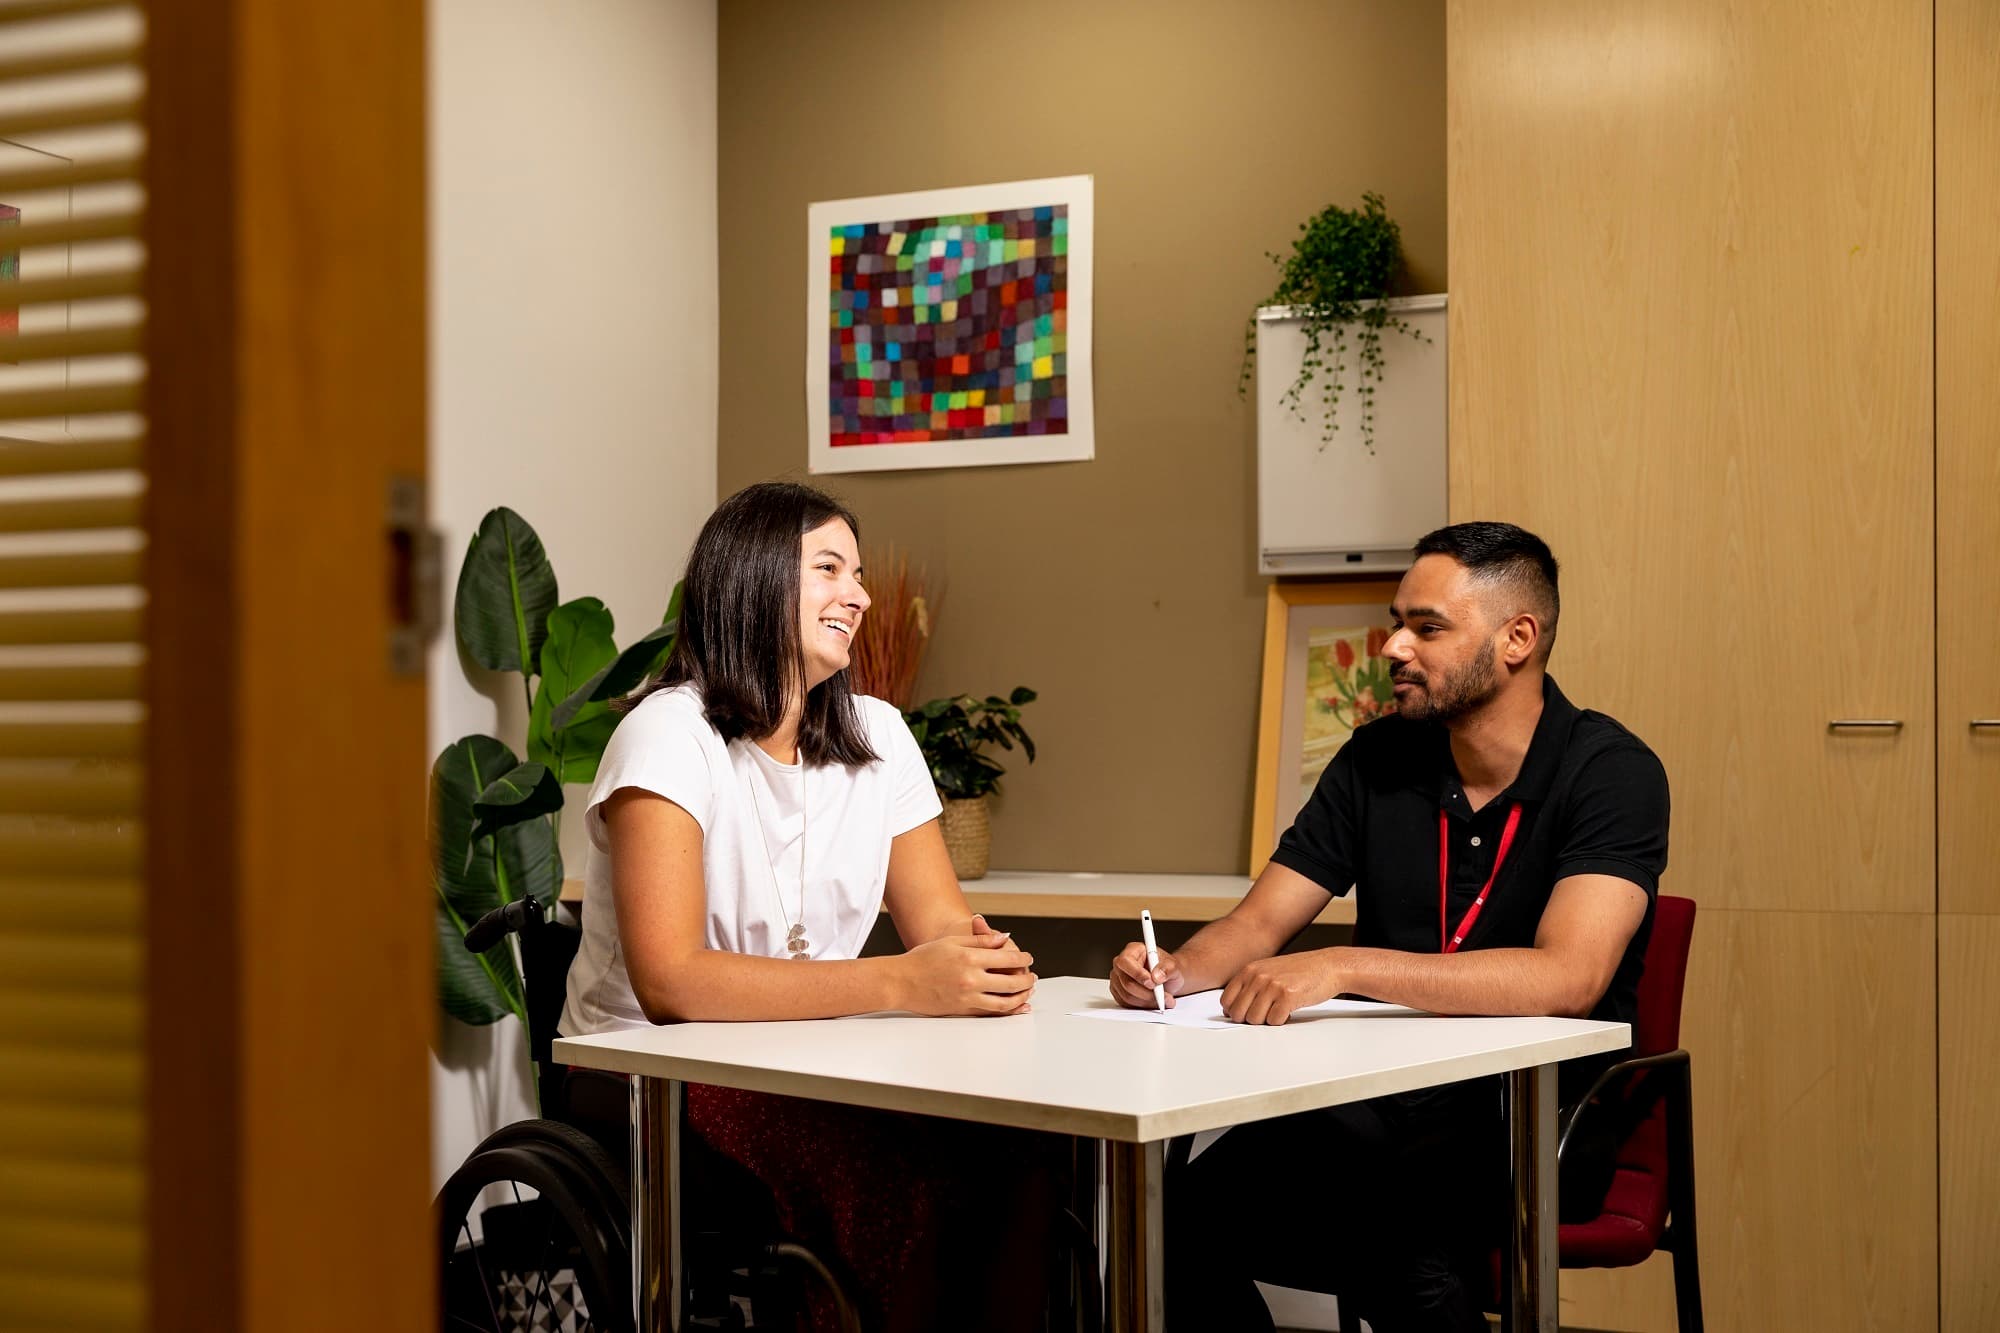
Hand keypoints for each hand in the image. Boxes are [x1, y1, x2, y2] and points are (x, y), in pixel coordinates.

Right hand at [897, 931, 1035, 1016]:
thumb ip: (981, 940)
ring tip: (1027, 992)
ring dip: (1021, 997)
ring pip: (1005, 1001)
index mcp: (970, 957)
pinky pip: (991, 1013)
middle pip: (1012, 981)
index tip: (1028, 958)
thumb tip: (1004, 938)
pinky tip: (1016, 1007)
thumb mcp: (952, 942)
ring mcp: (968, 997)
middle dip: (1027, 979)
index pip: (1008, 957)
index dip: (1023, 958)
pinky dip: (1008, 1011)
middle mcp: (971, 978)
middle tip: (1033, 977)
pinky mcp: (963, 1010)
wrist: (901, 981)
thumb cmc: (923, 959)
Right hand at [1109, 941, 1184, 1009]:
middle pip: (1127, 982)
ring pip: (1128, 996)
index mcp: (1132, 950)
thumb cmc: (1167, 969)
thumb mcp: (1173, 965)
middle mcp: (1121, 965)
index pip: (1126, 961)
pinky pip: (1127, 1004)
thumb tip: (1157, 976)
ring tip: (1164, 1000)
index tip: (1152, 983)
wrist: (1167, 980)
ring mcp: (1118, 980)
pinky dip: (1143, 1006)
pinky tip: (1154, 1002)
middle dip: (1147, 993)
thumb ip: (1167, 969)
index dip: (1137, 974)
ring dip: (1148, 1001)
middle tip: (1163, 996)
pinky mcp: (1119, 993)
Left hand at [1219, 951, 1338, 1025]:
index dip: (1235, 1012)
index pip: (1226, 1001)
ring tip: (1278, 1010)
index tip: (1247, 1013)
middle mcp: (1258, 976)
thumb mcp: (1268, 971)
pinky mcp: (1287, 996)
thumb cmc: (1300, 971)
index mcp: (1249, 970)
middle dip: (1250, 1019)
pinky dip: (1282, 1021)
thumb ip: (1249, 986)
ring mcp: (1272, 985)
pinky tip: (1289, 1011)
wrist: (1328, 966)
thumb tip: (1231, 1010)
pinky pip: (1274, 1021)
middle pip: (1238, 1014)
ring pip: (1254, 1020)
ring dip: (1267, 1021)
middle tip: (1265, 1014)